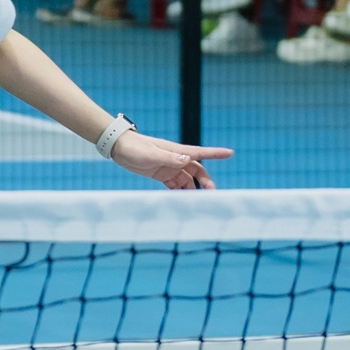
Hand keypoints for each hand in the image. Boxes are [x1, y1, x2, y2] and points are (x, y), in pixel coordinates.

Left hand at [108, 131, 231, 189]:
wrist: (119, 148)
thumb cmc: (135, 147)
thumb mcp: (151, 154)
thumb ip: (169, 158)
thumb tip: (187, 160)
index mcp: (177, 151)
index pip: (200, 152)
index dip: (216, 153)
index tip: (230, 153)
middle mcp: (176, 159)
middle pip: (197, 171)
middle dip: (206, 181)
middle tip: (212, 193)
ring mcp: (169, 167)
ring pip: (187, 180)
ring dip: (193, 189)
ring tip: (198, 202)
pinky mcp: (161, 174)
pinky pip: (175, 185)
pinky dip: (180, 192)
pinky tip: (183, 201)